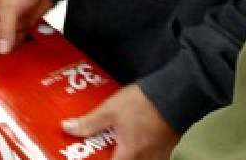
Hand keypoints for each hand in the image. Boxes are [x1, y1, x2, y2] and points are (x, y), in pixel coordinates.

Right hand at [0, 0, 51, 59]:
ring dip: (6, 53)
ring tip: (5, 69)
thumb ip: (5, 28)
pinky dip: (19, 48)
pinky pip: (20, 41)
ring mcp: (12, 23)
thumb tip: (2, 49)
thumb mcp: (8, 7)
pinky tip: (19, 58)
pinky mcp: (25, 25)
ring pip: (6, 42)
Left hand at [62, 84, 178, 159]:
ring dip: (130, 156)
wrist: (177, 93)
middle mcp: (146, 159)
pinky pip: (155, 158)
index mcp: (130, 153)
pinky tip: (140, 145)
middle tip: (105, 151)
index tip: (92, 157)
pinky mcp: (169, 147)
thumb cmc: (146, 102)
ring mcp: (160, 155)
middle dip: (116, 158)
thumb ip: (89, 122)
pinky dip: (145, 155)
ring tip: (122, 149)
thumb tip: (68, 128)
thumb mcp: (111, 110)